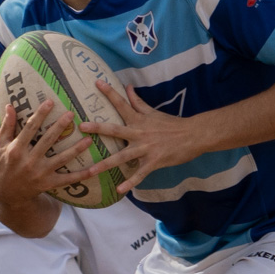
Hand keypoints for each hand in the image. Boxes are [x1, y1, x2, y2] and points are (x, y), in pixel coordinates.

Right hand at [0, 100, 93, 207]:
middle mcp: (29, 161)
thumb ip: (7, 126)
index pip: (30, 128)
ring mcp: (40, 173)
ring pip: (61, 159)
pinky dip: (82, 175)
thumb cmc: (4, 164)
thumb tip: (10, 105)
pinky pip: (68, 179)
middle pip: (48, 141)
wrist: (7, 193)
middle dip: (60, 126)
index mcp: (16, 149)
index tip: (50, 102)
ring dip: (76, 149)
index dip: (40, 114)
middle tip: (72, 114)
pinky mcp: (49, 183)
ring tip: (89, 139)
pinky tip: (95, 168)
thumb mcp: (0, 145)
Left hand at [78, 80, 205, 194]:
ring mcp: (146, 148)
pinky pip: (139, 174)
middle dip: (98, 129)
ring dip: (105, 164)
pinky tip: (119, 190)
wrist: (193, 136)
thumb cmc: (173, 124)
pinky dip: (130, 183)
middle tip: (81, 127)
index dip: (109, 93)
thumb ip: (138, 101)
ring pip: (122, 157)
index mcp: (139, 120)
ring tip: (91, 171)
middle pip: (115, 130)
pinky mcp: (153, 162)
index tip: (96, 83)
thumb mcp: (153, 112)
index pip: (122, 104)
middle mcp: (139, 133)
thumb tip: (128, 87)